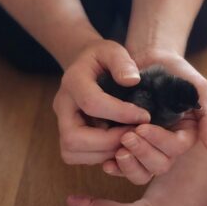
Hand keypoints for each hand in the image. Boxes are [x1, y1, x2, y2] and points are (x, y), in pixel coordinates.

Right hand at [53, 39, 151, 170]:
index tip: (145, 116)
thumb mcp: (112, 49)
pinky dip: (99, 156)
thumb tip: (132, 81)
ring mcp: (61, 122)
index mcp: (73, 81)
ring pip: (72, 151)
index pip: (91, 103)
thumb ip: (122, 62)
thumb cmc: (101, 58)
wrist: (84, 64)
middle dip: (109, 141)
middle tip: (135, 135)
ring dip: (104, 152)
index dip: (120, 113)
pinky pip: (76, 156)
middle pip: (74, 137)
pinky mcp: (67, 135)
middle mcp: (62, 105)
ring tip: (128, 140)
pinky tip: (117, 143)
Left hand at [105, 48, 206, 184]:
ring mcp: (148, 147)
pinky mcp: (129, 147)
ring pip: (143, 172)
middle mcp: (167, 145)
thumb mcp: (198, 87)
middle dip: (143, 152)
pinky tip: (107, 162)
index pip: (176, 148)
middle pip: (160, 165)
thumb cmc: (175, 71)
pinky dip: (116, 169)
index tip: (142, 126)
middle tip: (127, 135)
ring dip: (130, 165)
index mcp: (185, 134)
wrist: (148, 59)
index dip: (159, 140)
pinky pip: (124, 169)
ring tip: (118, 150)